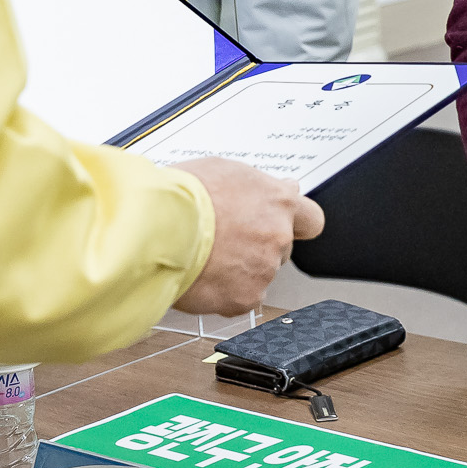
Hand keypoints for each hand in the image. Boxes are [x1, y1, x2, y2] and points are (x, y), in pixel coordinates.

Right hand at [172, 158, 324, 316]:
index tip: (285, 223)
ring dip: (240, 268)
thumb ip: (256, 186)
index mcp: (278, 201)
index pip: (310, 218)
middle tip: (229, 239)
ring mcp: (264, 269)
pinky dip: (224, 290)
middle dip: (260, 245)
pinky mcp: (245, 297)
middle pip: (281, 247)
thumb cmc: (183, 195)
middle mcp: (278, 236)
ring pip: (259, 273)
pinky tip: (203, 274)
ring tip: (207, 255)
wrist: (156, 227)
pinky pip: (240, 296)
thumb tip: (271, 189)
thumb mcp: (224, 170)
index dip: (296, 222)